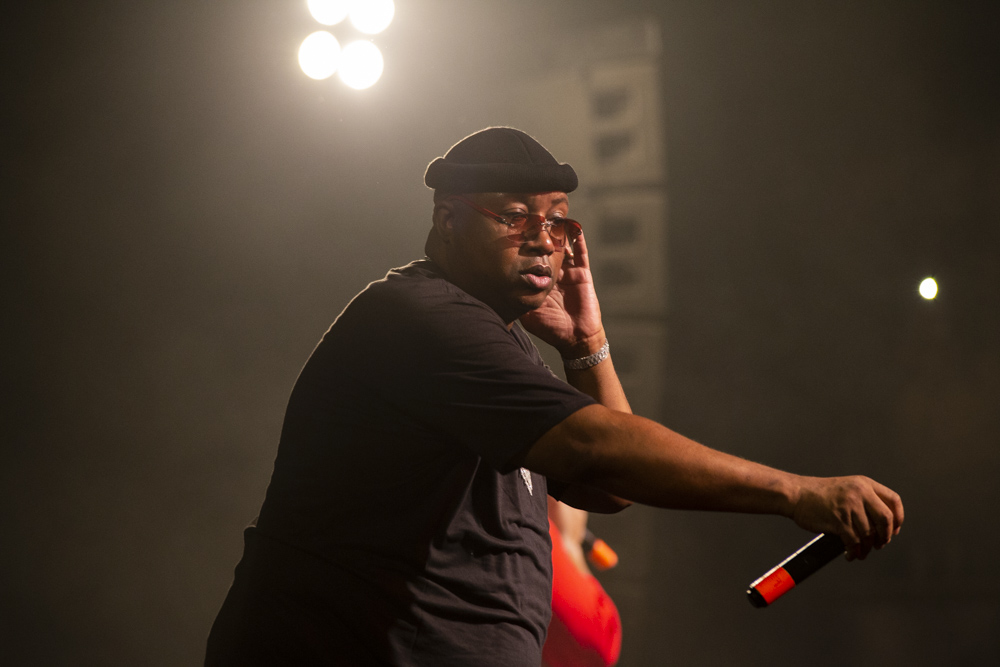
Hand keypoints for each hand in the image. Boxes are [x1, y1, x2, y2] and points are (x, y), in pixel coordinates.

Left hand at [519, 229, 604, 356]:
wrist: (576, 338)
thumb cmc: (552, 329)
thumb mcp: (529, 315)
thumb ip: (520, 303)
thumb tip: (502, 295)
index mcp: (541, 282)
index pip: (532, 261)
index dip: (526, 250)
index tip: (516, 236)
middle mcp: (554, 275)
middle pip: (547, 251)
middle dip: (542, 238)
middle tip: (533, 220)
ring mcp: (569, 273)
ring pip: (564, 248)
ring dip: (559, 235)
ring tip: (552, 219)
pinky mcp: (582, 274)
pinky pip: (581, 254)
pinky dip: (578, 240)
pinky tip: (574, 228)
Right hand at [790, 475, 903, 560]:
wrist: (796, 494)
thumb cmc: (818, 494)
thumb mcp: (847, 488)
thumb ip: (865, 500)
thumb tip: (882, 525)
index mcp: (864, 484)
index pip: (893, 501)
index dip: (898, 518)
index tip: (894, 530)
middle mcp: (859, 493)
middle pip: (886, 519)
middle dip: (885, 536)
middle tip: (880, 544)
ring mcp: (849, 506)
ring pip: (869, 534)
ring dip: (867, 548)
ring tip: (861, 552)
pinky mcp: (839, 520)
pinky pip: (854, 542)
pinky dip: (854, 552)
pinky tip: (850, 553)